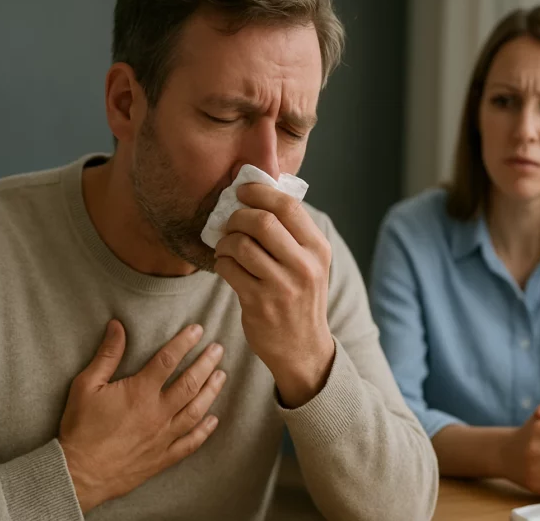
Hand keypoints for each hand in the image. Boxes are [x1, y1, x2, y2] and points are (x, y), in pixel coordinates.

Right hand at [59, 320, 226, 512]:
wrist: (78, 474)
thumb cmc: (80, 428)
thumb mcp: (86, 386)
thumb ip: (106, 355)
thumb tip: (117, 326)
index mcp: (140, 392)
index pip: (168, 360)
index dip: (184, 342)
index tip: (198, 329)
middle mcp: (157, 412)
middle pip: (190, 383)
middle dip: (206, 363)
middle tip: (218, 349)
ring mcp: (163, 436)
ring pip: (196, 410)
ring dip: (211, 391)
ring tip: (222, 375)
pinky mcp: (163, 457)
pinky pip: (190, 443)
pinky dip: (204, 431)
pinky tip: (214, 420)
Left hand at [214, 183, 334, 407]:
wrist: (304, 348)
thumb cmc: (301, 298)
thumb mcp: (311, 264)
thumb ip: (292, 233)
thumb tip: (259, 192)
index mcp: (318, 249)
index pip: (288, 206)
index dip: (260, 192)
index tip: (243, 191)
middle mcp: (303, 266)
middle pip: (261, 221)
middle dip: (238, 217)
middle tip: (231, 222)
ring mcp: (281, 286)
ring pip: (240, 244)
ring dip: (225, 241)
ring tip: (227, 248)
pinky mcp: (258, 303)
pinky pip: (228, 269)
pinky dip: (221, 262)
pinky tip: (226, 266)